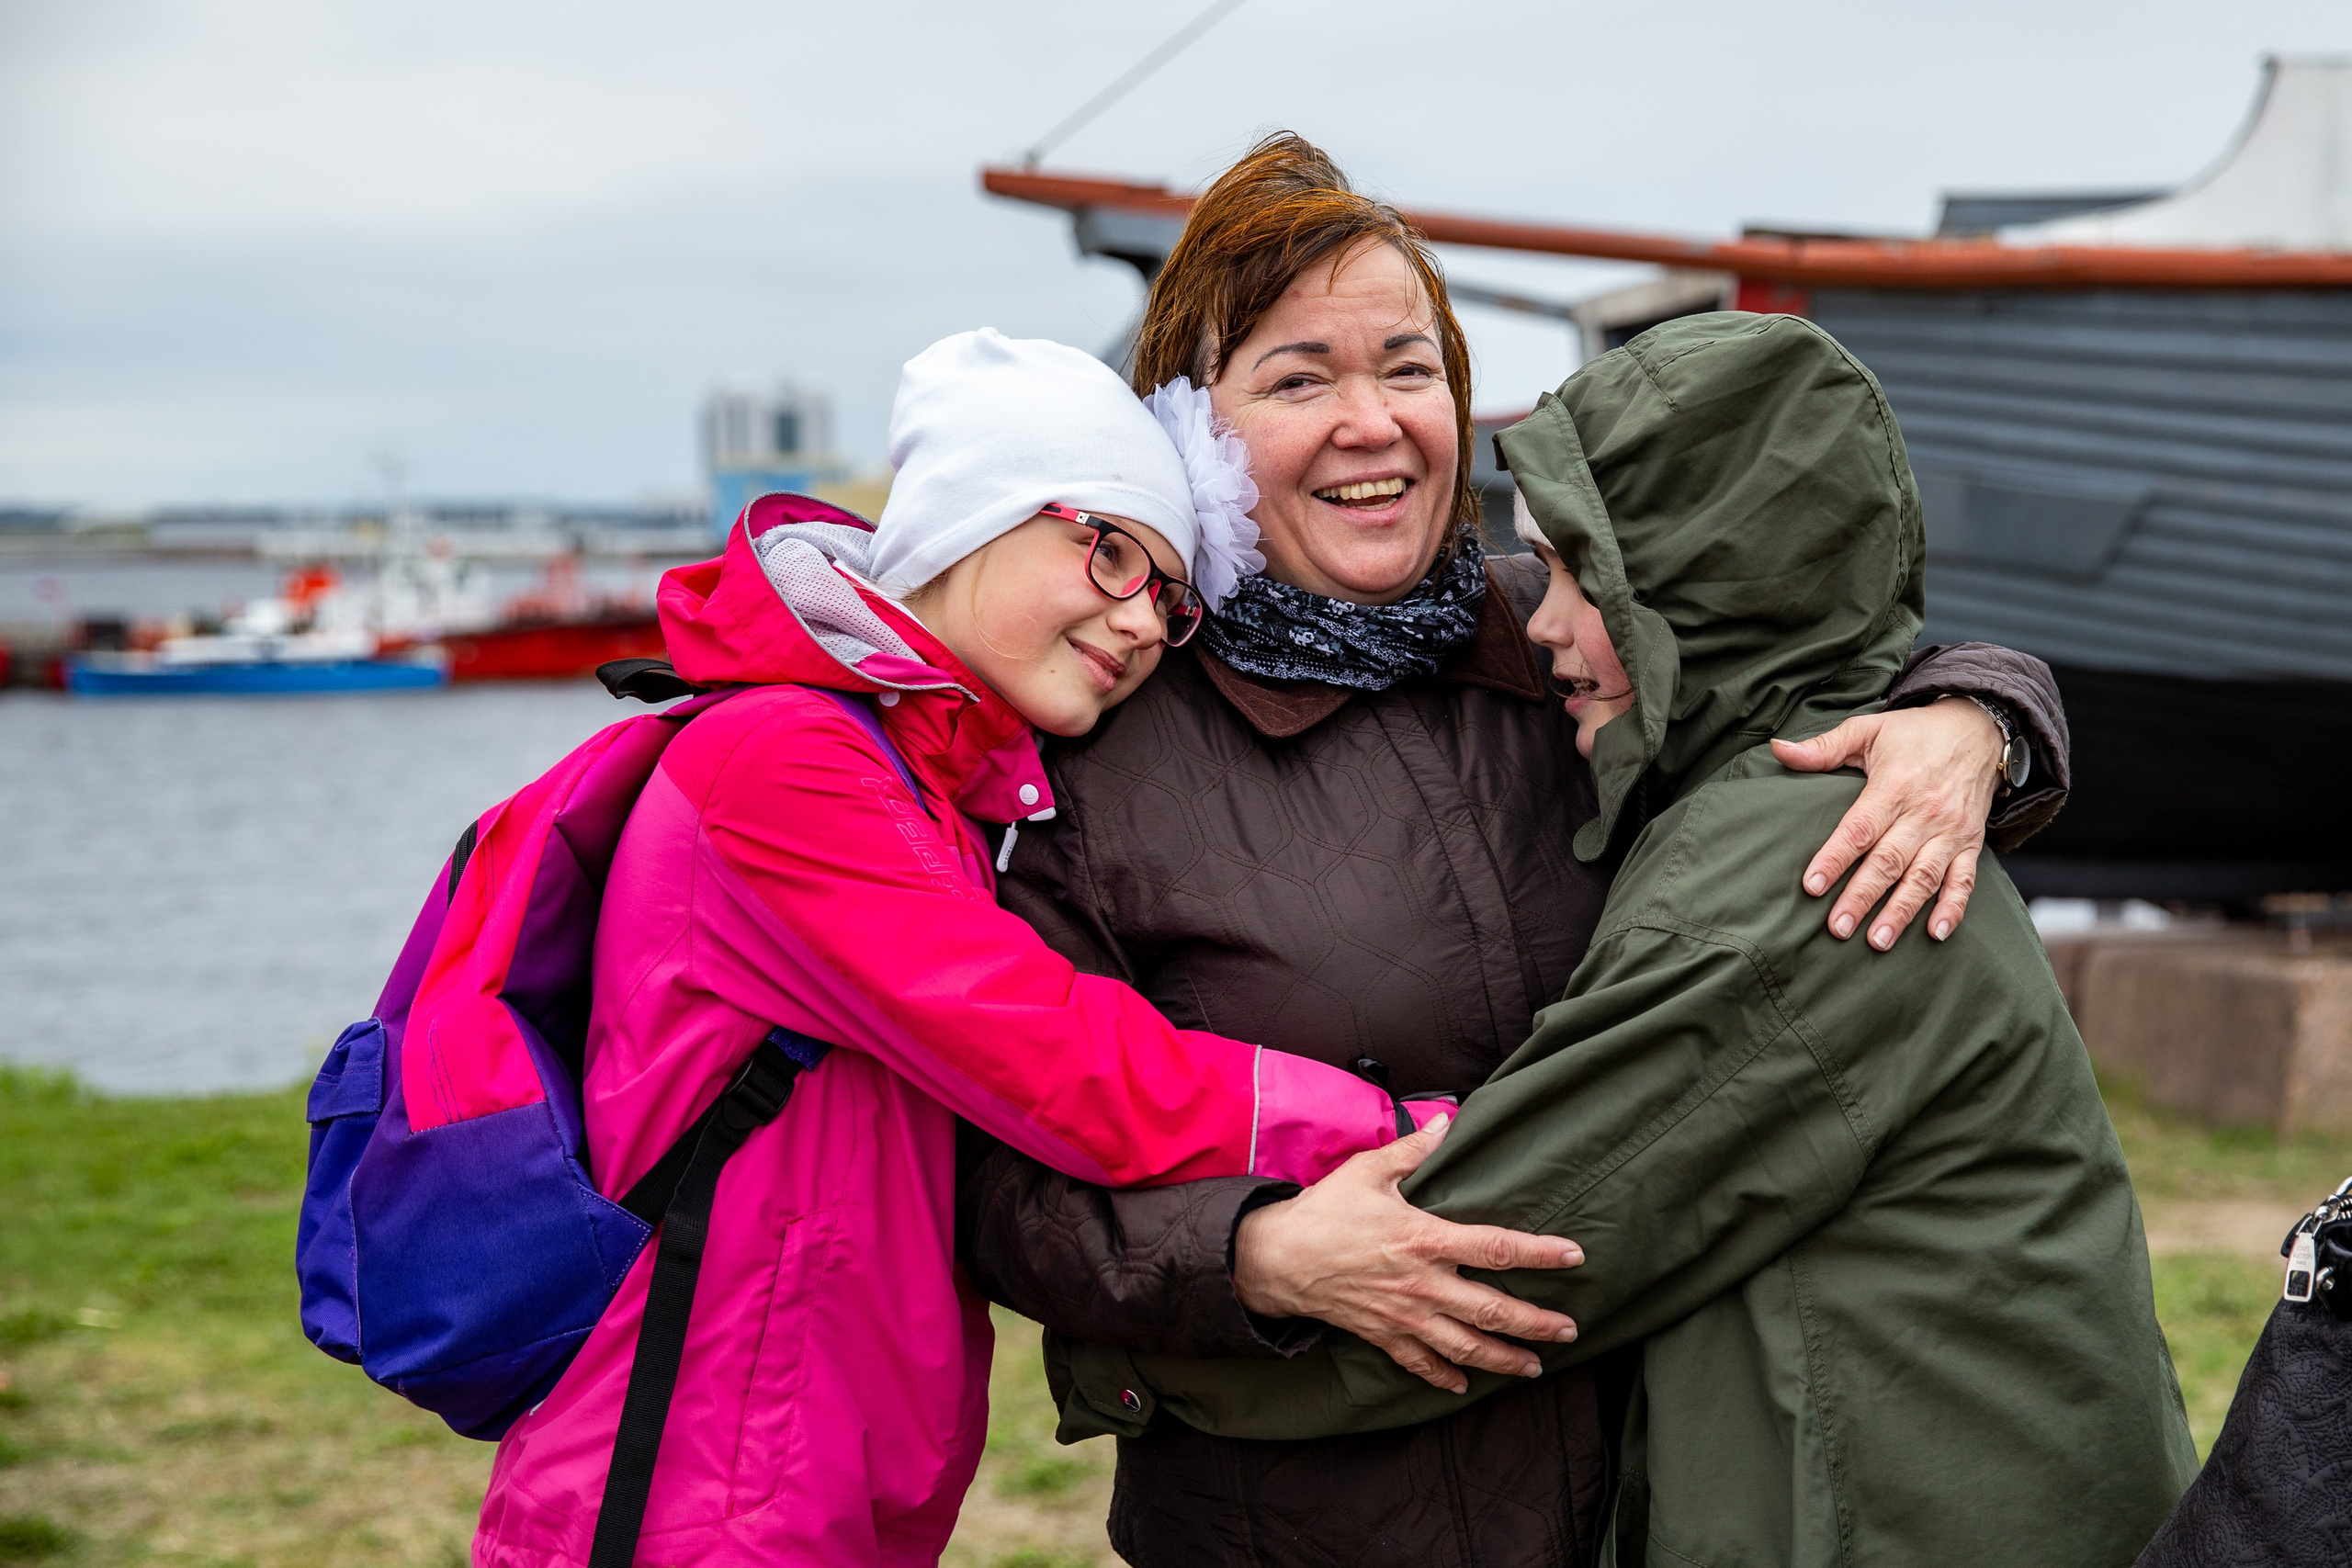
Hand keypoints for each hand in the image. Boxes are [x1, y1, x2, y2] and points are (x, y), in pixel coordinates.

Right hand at [1232, 1116, 1582, 1393]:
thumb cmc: (1324, 1211)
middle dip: (1536, 1324)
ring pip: (1465, 1346)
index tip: (1574, 1256)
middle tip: (1568, 1330)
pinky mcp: (1383, 1335)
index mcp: (1424, 1238)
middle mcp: (1422, 1283)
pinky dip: (1444, 1377)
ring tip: (1533, 1366)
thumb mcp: (1367, 1170)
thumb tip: (1446, 1121)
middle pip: (1492, 1310)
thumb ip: (1413, 1149)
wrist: (1276, 1258)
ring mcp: (1404, 1315)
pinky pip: (1420, 1363)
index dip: (1539, 1253)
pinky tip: (1464, 1385)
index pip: (1496, 1248)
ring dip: (1504, 1359)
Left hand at [1770, 696, 2001, 949]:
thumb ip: (1823, 746)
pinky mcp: (1971, 842)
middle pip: (1888, 861)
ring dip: (1902, 912)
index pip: (1859, 829)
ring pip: (1924, 877)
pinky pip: (1964, 879)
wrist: (1980, 727)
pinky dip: (1953, 907)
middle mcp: (1924, 813)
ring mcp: (1950, 831)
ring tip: (1877, 942)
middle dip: (1862, 898)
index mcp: (1894, 786)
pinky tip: (1937, 933)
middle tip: (1837, 928)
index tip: (1812, 886)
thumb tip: (1778, 749)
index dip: (1835, 858)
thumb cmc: (1915, 732)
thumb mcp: (1868, 729)